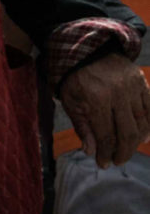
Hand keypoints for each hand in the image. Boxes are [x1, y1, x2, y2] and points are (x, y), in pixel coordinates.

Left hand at [59, 53, 149, 167]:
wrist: (86, 50)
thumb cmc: (75, 80)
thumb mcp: (70, 103)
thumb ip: (82, 127)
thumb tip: (90, 151)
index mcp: (96, 99)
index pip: (106, 135)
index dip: (106, 153)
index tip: (103, 163)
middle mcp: (117, 93)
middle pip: (127, 132)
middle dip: (123, 152)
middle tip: (117, 160)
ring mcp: (132, 87)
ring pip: (141, 122)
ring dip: (136, 141)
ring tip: (127, 150)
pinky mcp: (141, 82)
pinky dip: (149, 125)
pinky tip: (144, 137)